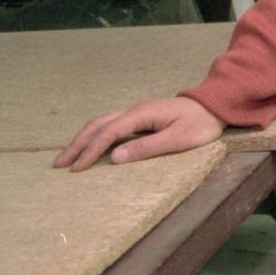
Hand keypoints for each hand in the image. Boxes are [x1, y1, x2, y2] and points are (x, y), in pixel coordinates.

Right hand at [54, 97, 224, 171]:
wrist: (216, 105)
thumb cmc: (201, 124)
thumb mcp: (178, 139)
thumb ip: (147, 148)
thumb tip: (114, 158)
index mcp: (142, 114)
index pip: (108, 133)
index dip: (90, 151)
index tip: (76, 169)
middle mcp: (135, 110)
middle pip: (98, 125)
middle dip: (77, 144)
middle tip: (59, 165)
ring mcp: (137, 112)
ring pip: (101, 123)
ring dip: (83, 139)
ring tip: (67, 158)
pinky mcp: (141, 118)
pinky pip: (111, 125)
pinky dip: (95, 136)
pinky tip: (89, 147)